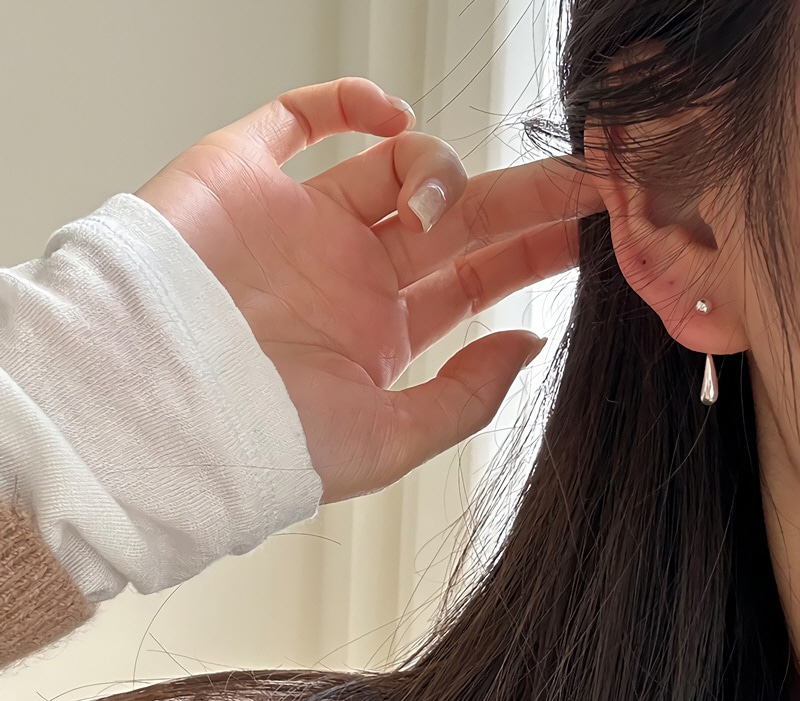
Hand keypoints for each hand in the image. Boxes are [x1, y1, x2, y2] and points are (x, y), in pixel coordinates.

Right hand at [134, 78, 601, 504]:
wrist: (157, 414)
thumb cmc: (259, 441)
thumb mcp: (387, 439)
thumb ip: (466, 395)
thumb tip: (530, 347)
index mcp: (375, 334)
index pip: (469, 282)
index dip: (526, 256)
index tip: (583, 237)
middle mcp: (343, 276)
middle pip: (449, 219)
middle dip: (517, 199)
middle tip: (579, 182)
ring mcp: (298, 224)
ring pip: (390, 166)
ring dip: (434, 165)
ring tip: (432, 202)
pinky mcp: (245, 178)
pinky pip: (300, 116)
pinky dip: (349, 101)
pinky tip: (388, 116)